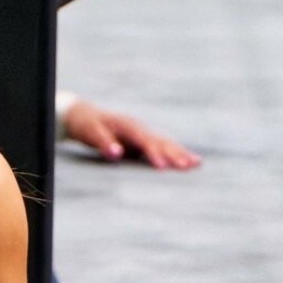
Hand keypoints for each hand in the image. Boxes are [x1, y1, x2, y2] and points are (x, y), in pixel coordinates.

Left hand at [62, 99, 200, 169]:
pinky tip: (189, 161)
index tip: (162, 168)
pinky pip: (162, 147)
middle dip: (175, 154)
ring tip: (197, 164)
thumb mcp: (90, 133)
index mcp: (128, 126)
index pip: (144, 141)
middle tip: (189, 166)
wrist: (85, 115)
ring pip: (165, 143)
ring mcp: (143, 133)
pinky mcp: (143, 140)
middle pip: (160, 141)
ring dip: (181, 153)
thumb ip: (103, 143)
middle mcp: (140, 128)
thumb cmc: (87, 126)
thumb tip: (116, 154)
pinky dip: (175, 153)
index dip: (154, 154)